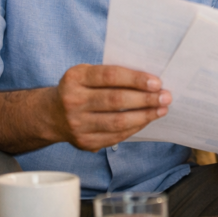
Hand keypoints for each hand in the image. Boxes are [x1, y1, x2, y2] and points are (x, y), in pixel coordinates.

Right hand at [52, 65, 169, 151]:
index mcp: (75, 78)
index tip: (157, 82)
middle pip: (116, 100)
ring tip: (161, 109)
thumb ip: (112, 75)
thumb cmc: (80, 89)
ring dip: (145, 116)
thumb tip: (150, 81)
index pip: (110, 76)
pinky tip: (146, 120)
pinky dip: (135, 128)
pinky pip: (116, 136)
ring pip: (118, 122)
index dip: (135, 79)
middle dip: (145, 99)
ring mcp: (77, 124)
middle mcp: (73, 101)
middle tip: (166, 97)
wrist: (51, 115)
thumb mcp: (87, 74)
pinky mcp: (84, 142)